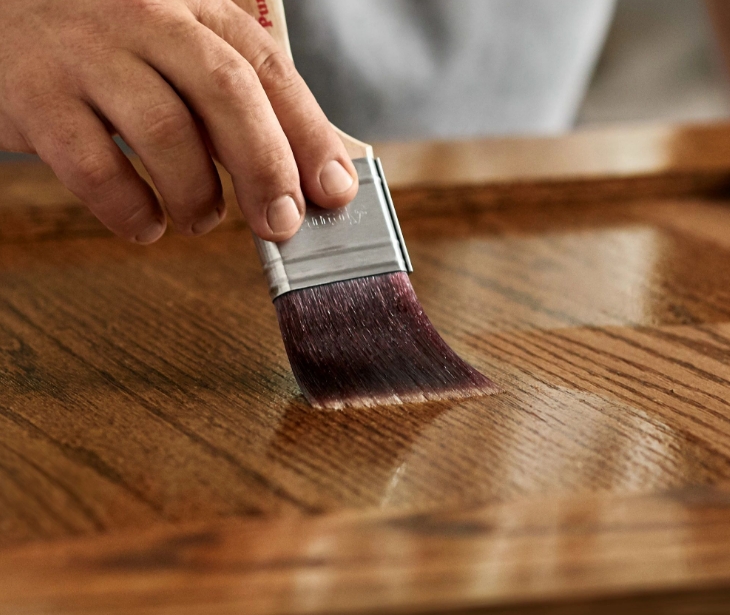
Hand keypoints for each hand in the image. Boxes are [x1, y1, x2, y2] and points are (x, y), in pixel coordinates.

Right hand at [0, 0, 358, 242]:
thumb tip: (311, 174)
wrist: (5, 11)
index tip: (336, 192)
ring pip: (165, 132)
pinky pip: (94, 167)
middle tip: (280, 224)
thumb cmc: (112, 45)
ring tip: (202, 217)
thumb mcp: (183, 50)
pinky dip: (131, 210)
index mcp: (197, 9)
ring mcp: (87, 52)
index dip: (311, 137)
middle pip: (227, 94)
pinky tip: (146, 223)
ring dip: (197, 195)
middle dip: (265, 169)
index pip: (270, 71)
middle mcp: (147, 18)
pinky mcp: (35, 95)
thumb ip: (241, 103)